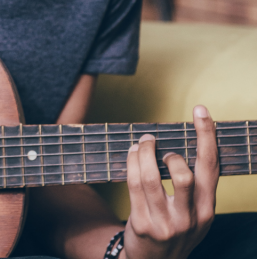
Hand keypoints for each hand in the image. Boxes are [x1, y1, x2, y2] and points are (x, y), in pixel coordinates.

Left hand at [123, 105, 218, 258]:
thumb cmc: (175, 230)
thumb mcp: (194, 214)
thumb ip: (195, 187)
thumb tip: (183, 146)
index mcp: (207, 209)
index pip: (211, 166)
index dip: (206, 135)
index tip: (200, 111)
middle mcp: (190, 217)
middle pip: (184, 173)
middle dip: (167, 150)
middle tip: (154, 140)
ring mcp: (166, 223)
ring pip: (152, 178)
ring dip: (143, 154)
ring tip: (140, 144)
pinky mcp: (143, 224)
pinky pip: (134, 186)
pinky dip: (131, 164)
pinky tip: (132, 155)